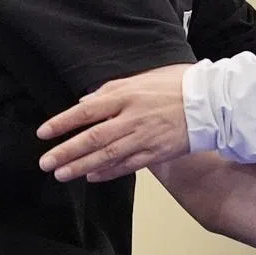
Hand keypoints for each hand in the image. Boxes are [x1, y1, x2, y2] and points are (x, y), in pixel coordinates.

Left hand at [36, 63, 192, 181]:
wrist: (211, 102)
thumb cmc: (180, 84)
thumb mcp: (144, 77)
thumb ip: (113, 89)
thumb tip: (86, 101)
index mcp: (127, 96)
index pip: (86, 111)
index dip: (62, 123)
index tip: (43, 132)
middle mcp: (132, 118)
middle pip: (91, 138)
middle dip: (65, 152)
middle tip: (45, 162)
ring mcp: (143, 138)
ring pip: (106, 156)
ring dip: (80, 166)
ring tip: (61, 174)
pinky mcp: (156, 153)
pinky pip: (127, 165)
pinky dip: (108, 172)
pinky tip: (92, 176)